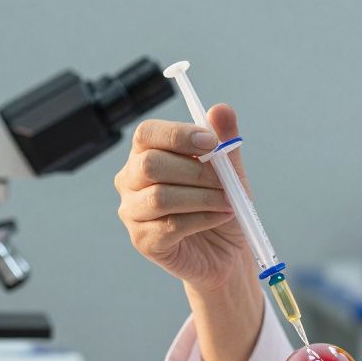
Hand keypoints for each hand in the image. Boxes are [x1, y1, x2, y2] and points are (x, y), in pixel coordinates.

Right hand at [115, 104, 254, 293]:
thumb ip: (225, 142)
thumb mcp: (230, 171)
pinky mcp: (143, 241)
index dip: (178, 135)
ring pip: (160, 196)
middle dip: (196, 172)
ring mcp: (132, 212)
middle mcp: (131, 180)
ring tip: (227, 202)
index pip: (147, 133)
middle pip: (150, 164)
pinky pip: (170, 225)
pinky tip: (219, 217)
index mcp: (146, 153)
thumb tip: (221, 109)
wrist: (226, 251)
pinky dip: (202, 219)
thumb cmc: (221, 204)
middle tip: (225, 183)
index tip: (211, 144)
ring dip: (202, 198)